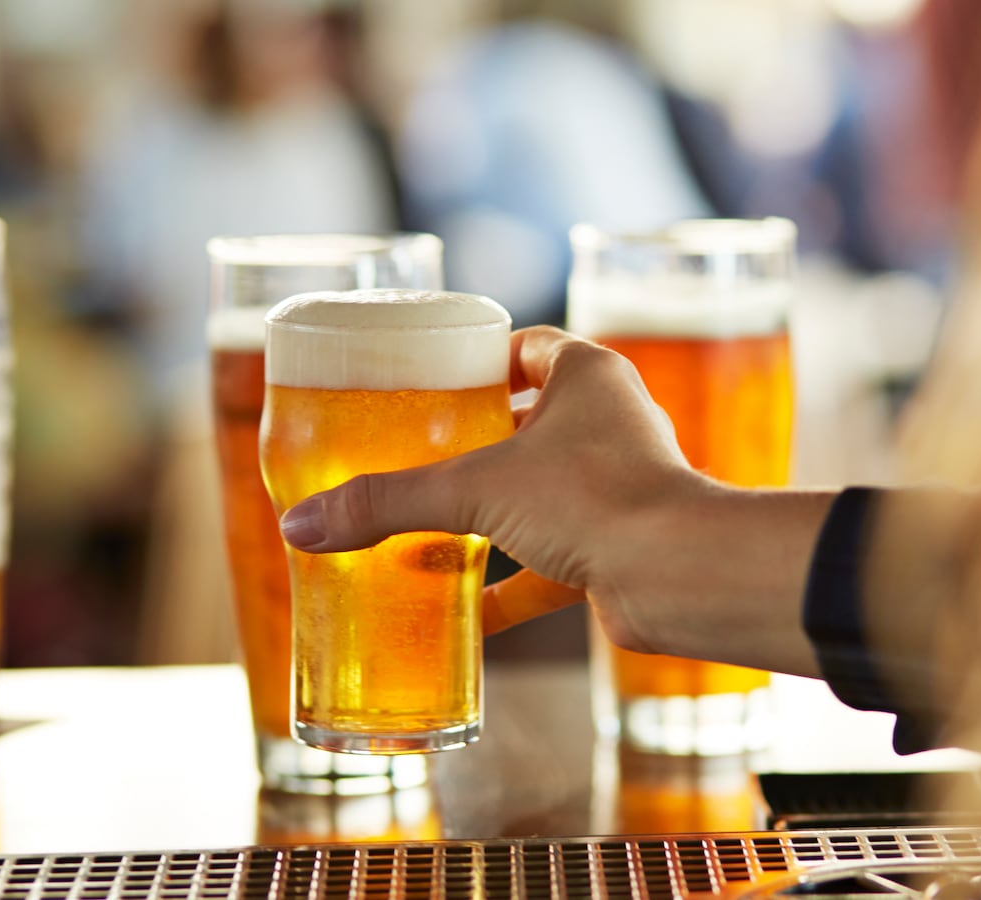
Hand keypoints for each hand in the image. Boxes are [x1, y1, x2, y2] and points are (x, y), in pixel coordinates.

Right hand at [279, 325, 833, 673]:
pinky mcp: (619, 546)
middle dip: (476, 443)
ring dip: (491, 515)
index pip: (527, 347)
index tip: (431, 381)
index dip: (480, 359)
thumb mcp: (474, 490)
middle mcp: (609, 423)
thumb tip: (302, 525)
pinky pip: (553, 561)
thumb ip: (389, 502)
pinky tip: (464, 613)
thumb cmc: (596, 499)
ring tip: (427, 529)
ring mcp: (618, 487)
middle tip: (414, 457)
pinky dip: (510, 586)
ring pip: (541, 493)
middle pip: (530, 421)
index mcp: (586, 376)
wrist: (678, 575)